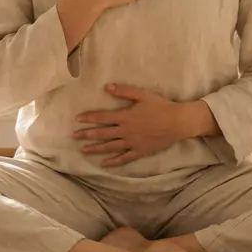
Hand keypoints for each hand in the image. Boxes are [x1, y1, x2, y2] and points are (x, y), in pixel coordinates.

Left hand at [73, 84, 187, 166]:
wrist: (177, 122)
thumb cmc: (161, 106)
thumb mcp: (142, 94)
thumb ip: (124, 91)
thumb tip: (107, 87)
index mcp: (125, 116)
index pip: (102, 117)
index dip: (89, 118)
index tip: (77, 119)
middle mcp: (126, 131)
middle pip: (102, 133)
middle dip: (87, 134)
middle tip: (74, 136)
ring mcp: (132, 143)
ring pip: (110, 147)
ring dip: (96, 148)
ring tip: (84, 150)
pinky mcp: (140, 151)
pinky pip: (124, 158)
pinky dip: (113, 162)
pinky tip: (104, 164)